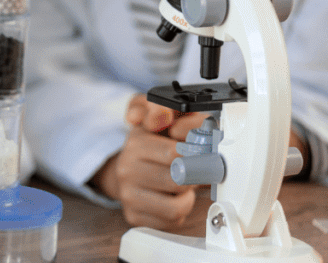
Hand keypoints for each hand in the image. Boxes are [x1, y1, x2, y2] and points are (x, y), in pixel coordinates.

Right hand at [90, 94, 206, 228]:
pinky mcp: (135, 217)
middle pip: (180, 181)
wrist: (128, 168)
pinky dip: (178, 211)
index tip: (201, 151)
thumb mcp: (155, 114)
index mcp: (135, 143)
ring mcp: (129, 195)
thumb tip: (158, 117)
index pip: (176, 153)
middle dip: (193, 176)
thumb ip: (161, 106)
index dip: (196, 153)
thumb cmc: (151, 142)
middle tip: (196, 169)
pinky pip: (171, 220)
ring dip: (187, 196)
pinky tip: (173, 198)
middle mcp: (127, 170)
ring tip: (183, 184)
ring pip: (177, 205)